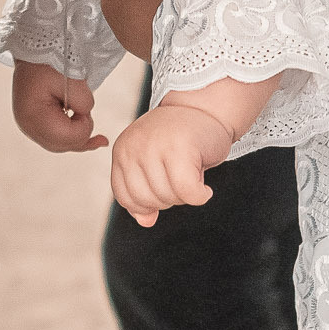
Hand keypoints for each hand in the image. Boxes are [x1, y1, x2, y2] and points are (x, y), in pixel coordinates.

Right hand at [13, 59, 107, 151]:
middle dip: (81, 132)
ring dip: (78, 136)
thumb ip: (84, 102)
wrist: (32, 57)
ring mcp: (29, 128)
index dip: (84, 126)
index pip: (68, 136)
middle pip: (64, 145)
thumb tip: (84, 117)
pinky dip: (73, 139)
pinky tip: (94, 142)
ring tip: (96, 132)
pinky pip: (56, 141)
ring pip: (61, 145)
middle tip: (84, 111)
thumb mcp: (72, 78)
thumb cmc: (48, 64)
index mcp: (34, 114)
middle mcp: (28, 126)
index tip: (84, 108)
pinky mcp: (35, 127)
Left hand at [110, 103, 229, 226]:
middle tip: (182, 177)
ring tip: (192, 172)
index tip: (165, 187)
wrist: (206, 107)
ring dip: (186, 195)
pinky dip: (201, 196)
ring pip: (169, 197)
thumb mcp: (153, 163)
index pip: (125, 197)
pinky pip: (189, 192)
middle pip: (147, 201)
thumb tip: (145, 222)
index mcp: (123, 151)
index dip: (146, 204)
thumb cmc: (180, 139)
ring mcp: (156, 146)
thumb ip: (143, 192)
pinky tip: (205, 188)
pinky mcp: (181, 148)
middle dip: (169, 198)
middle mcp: (134, 147)